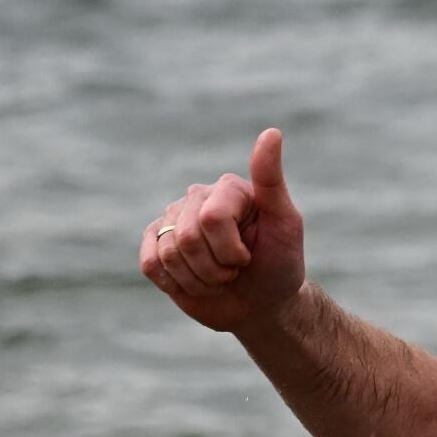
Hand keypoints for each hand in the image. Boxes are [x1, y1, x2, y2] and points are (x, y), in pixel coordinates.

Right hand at [139, 129, 305, 333]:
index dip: (231, 249)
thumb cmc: (279, 264)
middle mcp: (195, 197)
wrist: (262, 305)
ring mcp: (171, 220)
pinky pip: (150, 264)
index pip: (211, 218)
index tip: (251, 255)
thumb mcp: (286, 225)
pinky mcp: (153, 245)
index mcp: (228, 188)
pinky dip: (176, 283)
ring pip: (169, 254)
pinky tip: (195, 281)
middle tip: (236, 269)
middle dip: (217, 267)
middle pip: (188, 238)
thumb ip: (272, 180)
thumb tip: (271, 132)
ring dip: (200, 279)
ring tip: (219, 277)